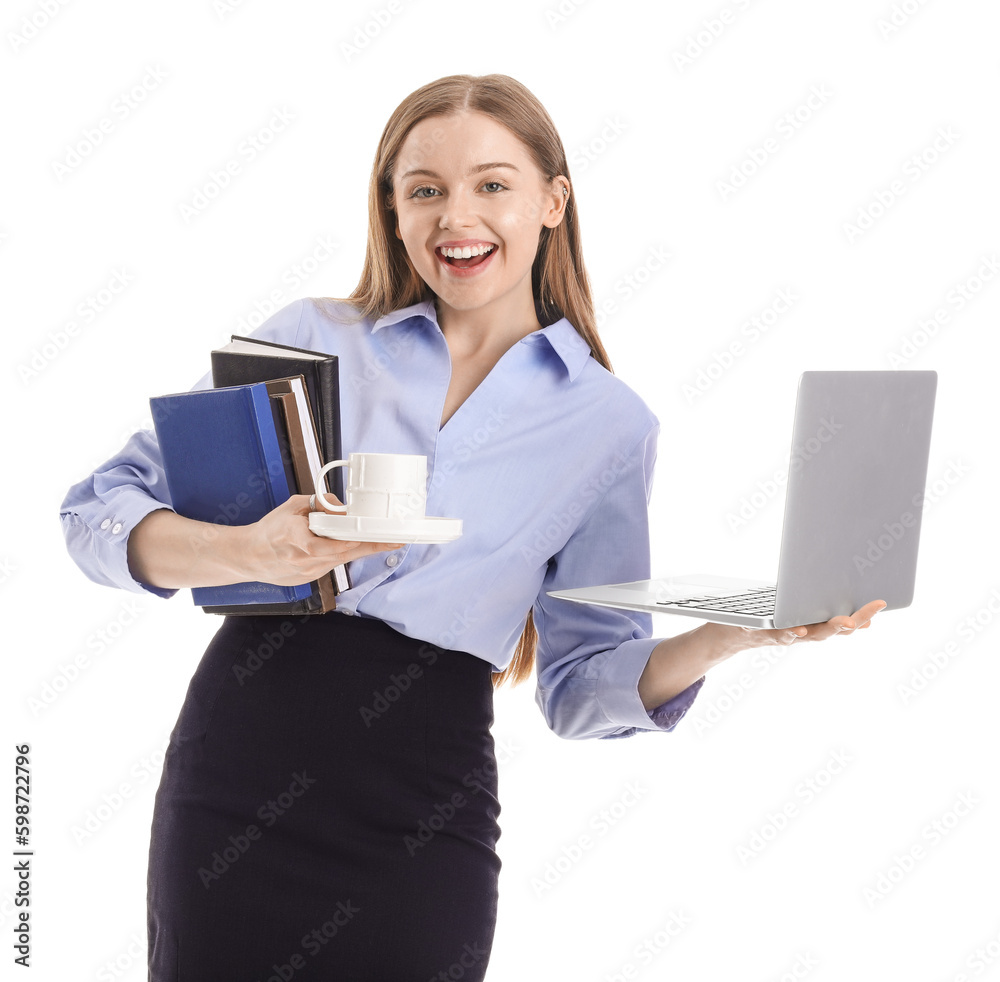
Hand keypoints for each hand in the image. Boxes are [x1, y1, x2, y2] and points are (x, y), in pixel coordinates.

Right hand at [243, 494, 402, 585]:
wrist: (249, 556)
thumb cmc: (269, 531)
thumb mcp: (292, 507)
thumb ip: (318, 504)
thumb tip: (342, 506)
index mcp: (295, 538)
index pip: (327, 543)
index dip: (349, 542)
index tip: (367, 537)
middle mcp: (303, 559)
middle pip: (344, 554)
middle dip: (371, 546)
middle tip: (394, 540)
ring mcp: (308, 571)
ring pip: (342, 560)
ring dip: (361, 550)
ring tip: (384, 541)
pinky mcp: (310, 578)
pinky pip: (333, 564)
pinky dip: (344, 554)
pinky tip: (354, 545)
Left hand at [729, 599, 887, 649]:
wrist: (739, 631)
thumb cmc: (776, 618)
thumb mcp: (800, 610)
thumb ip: (823, 606)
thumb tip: (852, 595)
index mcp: (815, 624)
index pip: (844, 622)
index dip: (863, 616)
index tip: (881, 604)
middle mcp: (805, 633)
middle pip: (831, 631)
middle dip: (849, 624)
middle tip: (866, 617)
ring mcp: (786, 635)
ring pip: (811, 635)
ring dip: (827, 630)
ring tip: (843, 622)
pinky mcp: (764, 632)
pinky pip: (779, 635)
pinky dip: (790, 634)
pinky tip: (799, 630)